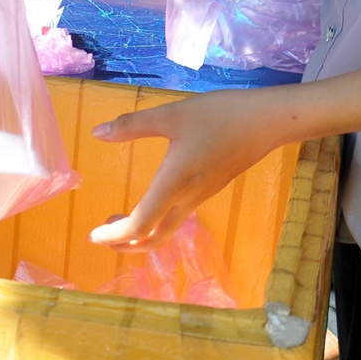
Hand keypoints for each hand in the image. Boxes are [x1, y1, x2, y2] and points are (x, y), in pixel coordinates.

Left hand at [86, 88, 295, 247]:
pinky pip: (178, 217)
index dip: (115, 235)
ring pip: (168, 229)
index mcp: (174, 183)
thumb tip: (97, 133)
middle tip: (101, 237)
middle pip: (155, 237)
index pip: (141, 223)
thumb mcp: (171, 115)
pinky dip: (157, 221)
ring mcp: (201, 196)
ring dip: (141, 233)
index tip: (93, 235)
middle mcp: (187, 198)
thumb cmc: (218, 116)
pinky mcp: (210, 189)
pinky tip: (150, 205)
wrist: (266, 122)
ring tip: (119, 223)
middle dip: (125, 244)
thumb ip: (132, 125)